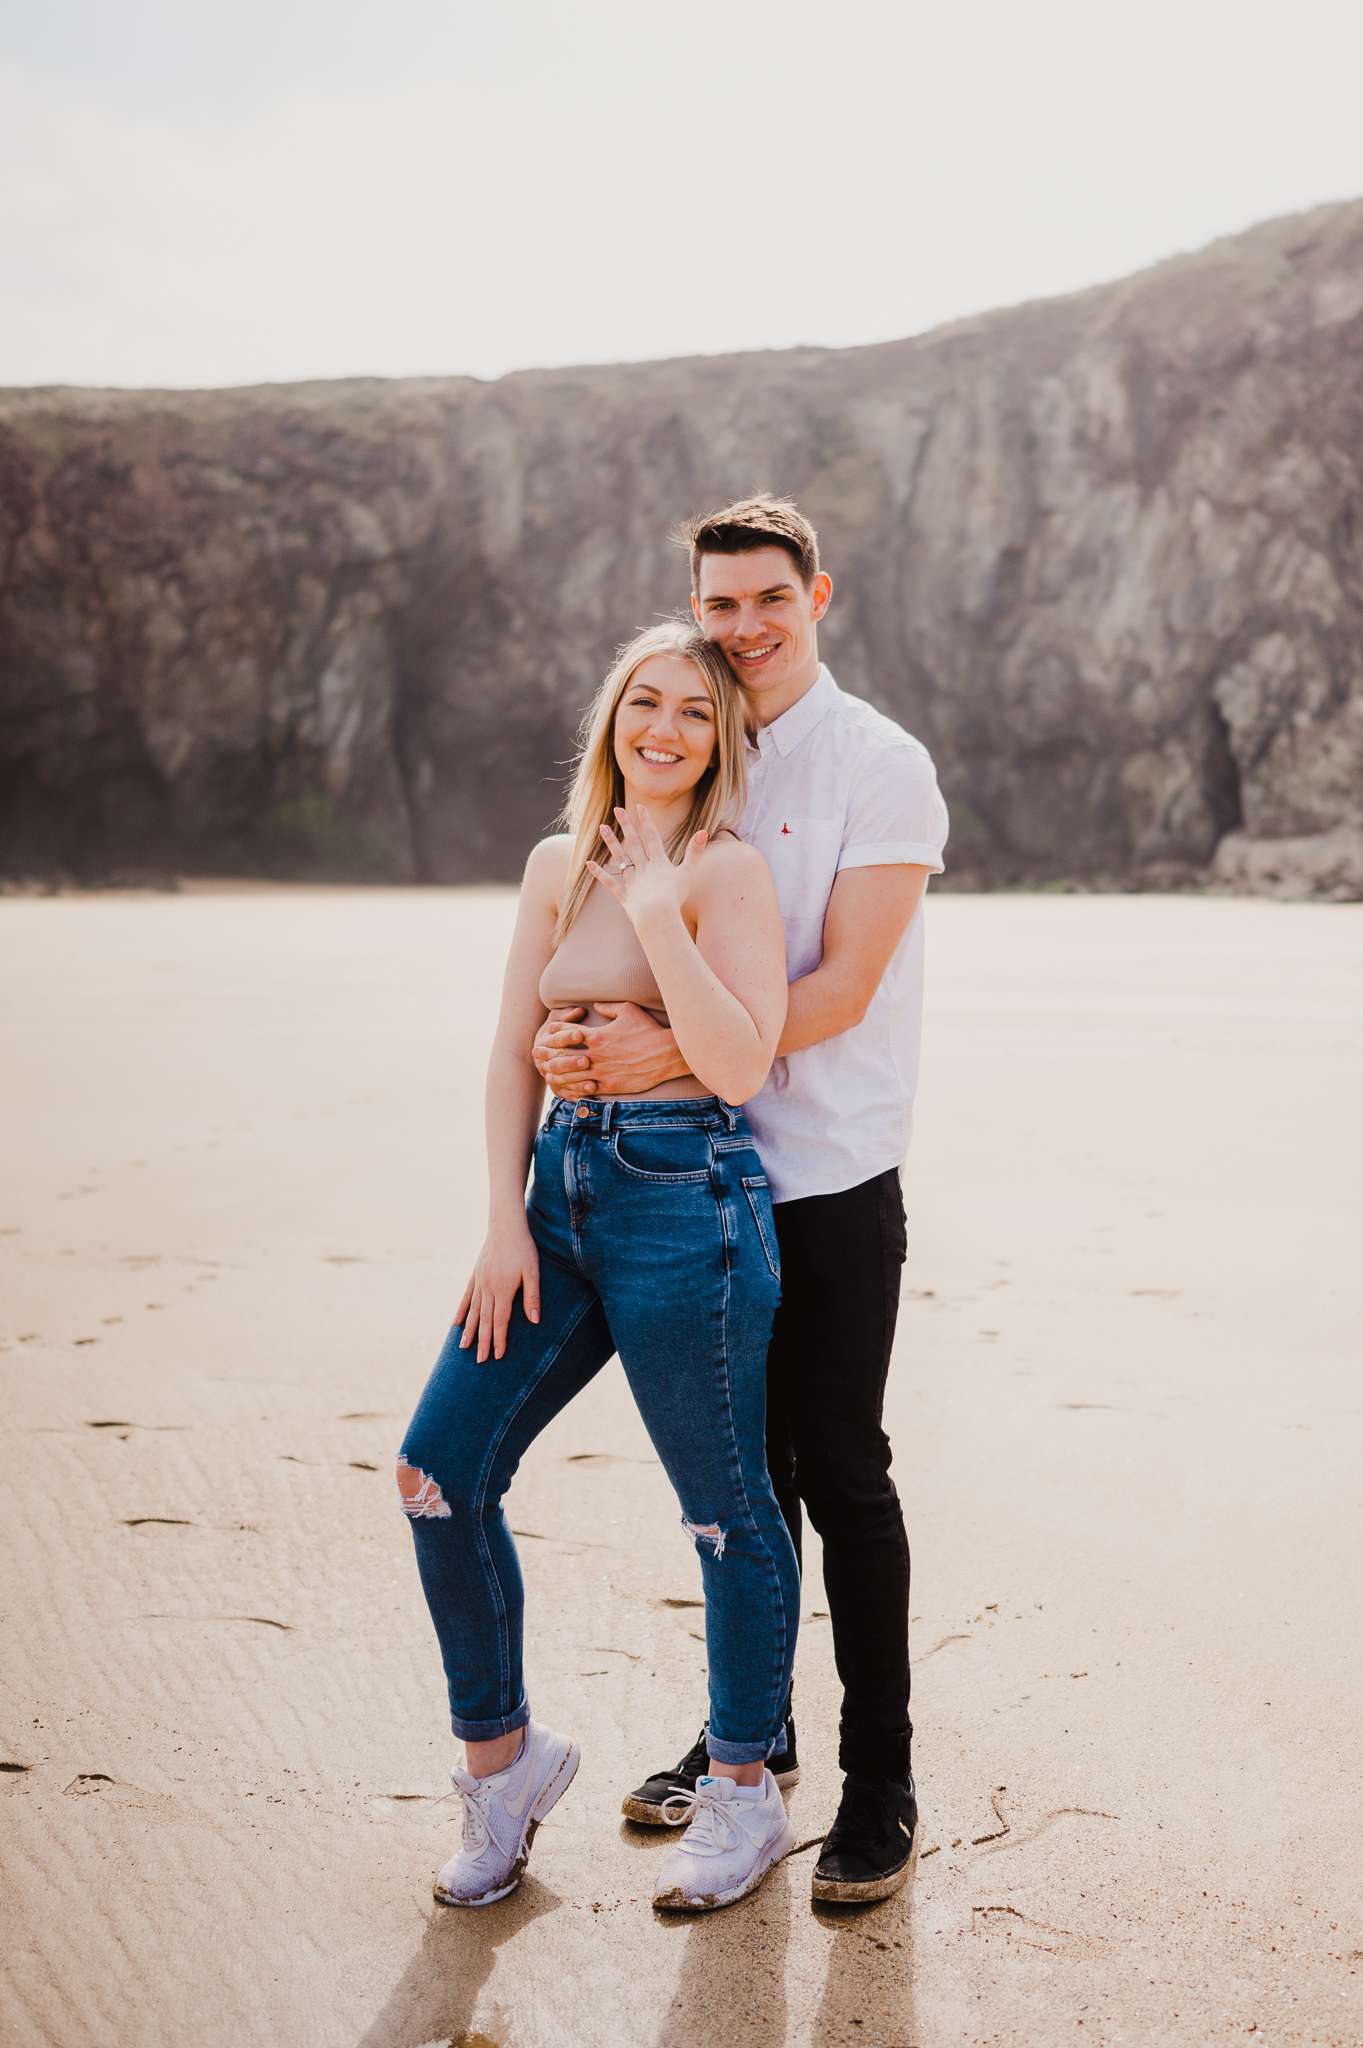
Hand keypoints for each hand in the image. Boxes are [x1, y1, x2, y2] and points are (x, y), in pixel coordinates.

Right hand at [454, 1220, 540, 1362]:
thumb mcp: (533, 1272)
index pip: (500, 1321)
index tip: (497, 1356)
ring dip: (470, 1331)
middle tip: (480, 1361)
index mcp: (502, 1289)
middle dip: (483, 1342)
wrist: (506, 1225)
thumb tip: (535, 1321)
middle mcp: (487, 1288)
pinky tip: (457, 1323)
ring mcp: (479, 1281)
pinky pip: (467, 1297)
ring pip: (473, 1311)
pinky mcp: (476, 1275)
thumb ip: (532, 1297)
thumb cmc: (523, 1248)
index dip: (499, 1340)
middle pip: (485, 1321)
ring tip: (464, 1348)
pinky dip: (462, 1311)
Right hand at [533, 1007, 597, 1099]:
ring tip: (592, 1077)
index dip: (567, 1037)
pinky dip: (579, 1091)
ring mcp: (549, 1075)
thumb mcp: (560, 1021)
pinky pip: (567, 1092)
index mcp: (543, 1041)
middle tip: (587, 1060)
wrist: (552, 1055)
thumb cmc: (562, 1032)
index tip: (581, 1034)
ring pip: (560, 1078)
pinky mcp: (558, 1089)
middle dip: (571, 1061)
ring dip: (575, 1078)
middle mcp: (543, 1060)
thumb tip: (579, 1010)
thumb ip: (567, 1015)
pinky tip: (592, 1088)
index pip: (554, 1039)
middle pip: (556, 1062)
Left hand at [549, 1000, 687, 1095]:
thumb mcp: (629, 1010)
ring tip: (551, 1074)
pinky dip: (576, 1088)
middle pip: (562, 1056)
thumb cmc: (649, 1029)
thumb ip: (608, 1007)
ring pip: (570, 1076)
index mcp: (597, 1035)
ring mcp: (603, 1072)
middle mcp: (596, 1055)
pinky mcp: (611, 1086)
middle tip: (541, 1056)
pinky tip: (570, 1088)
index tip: (550, 1033)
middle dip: (550, 1055)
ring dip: (559, 1074)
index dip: (555, 1032)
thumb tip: (594, 1005)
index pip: (566, 1033)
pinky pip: (586, 1090)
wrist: (668, 1054)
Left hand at [586, 805, 706, 933]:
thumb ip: (694, 852)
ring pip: (620, 858)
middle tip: (618, 810)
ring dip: (612, 842)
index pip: (651, 837)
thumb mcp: (688, 873)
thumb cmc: (675, 897)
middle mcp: (643, 868)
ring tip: (602, 827)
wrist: (657, 916)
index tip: (639, 807)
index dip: (646, 821)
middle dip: (626, 825)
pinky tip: (589, 863)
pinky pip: (611, 882)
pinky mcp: (625, 896)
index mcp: (659, 862)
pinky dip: (600, 873)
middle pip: (634, 843)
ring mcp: (632, 882)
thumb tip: (704, 831)